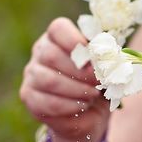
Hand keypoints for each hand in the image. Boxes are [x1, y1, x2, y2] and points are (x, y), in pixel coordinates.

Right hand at [20, 17, 109, 141]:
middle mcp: (40, 52)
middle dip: (81, 71)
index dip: (75, 40)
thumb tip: (111, 57)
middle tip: (99, 82)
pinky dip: (70, 105)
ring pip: (49, 80)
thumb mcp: (105, 68)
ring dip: (77, 89)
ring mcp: (32, 74)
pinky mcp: (30, 97)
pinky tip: (83, 106)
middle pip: (52, 55)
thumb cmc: (98, 83)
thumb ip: (106, 58)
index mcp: (58, 38)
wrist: (89, 113)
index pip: (58, 29)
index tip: (93, 55)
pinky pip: (48, 102)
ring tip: (93, 95)